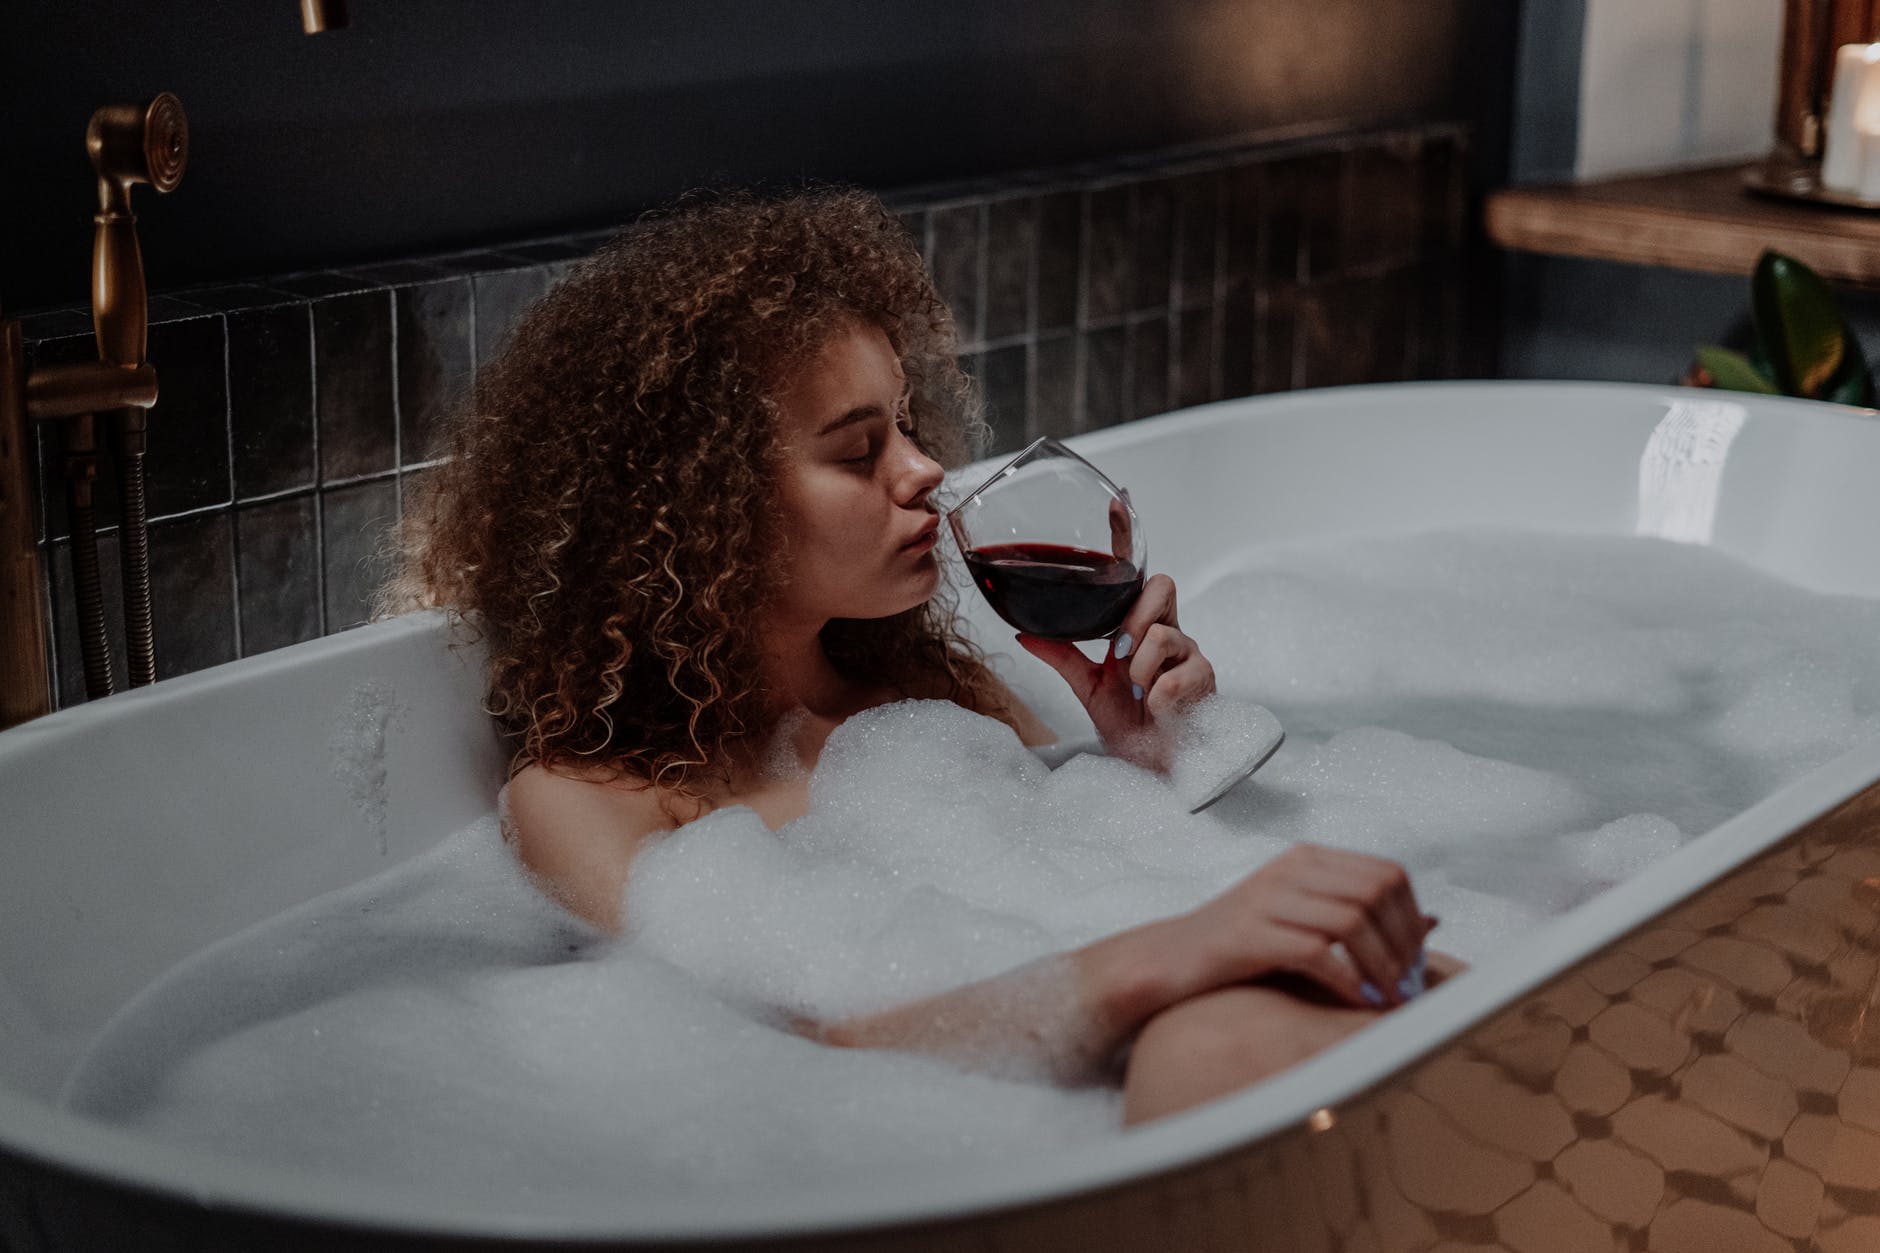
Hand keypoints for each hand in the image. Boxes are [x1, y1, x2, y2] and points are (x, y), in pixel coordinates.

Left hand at [1016, 573, 1214, 771]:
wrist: (1153, 765)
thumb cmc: (1131, 723)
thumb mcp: (1090, 686)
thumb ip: (1063, 656)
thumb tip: (1024, 635)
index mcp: (1147, 631)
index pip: (1147, 586)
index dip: (1128, 588)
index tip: (1106, 625)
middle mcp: (1172, 635)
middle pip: (1162, 587)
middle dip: (1133, 619)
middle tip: (1118, 651)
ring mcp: (1191, 656)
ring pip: (1161, 635)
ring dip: (1139, 668)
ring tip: (1139, 691)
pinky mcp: (1205, 682)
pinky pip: (1175, 678)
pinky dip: (1157, 697)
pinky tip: (1157, 709)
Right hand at [1180, 844, 1436, 1009]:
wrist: (1170, 958)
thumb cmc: (1243, 944)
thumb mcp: (1304, 916)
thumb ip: (1360, 914)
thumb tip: (1433, 919)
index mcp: (1306, 858)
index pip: (1386, 872)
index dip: (1412, 918)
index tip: (1417, 960)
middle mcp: (1289, 870)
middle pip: (1375, 892)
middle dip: (1403, 944)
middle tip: (1408, 985)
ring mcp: (1267, 899)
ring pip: (1351, 921)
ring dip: (1381, 967)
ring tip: (1388, 1000)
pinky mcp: (1249, 935)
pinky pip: (1316, 953)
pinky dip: (1347, 982)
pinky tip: (1355, 1003)